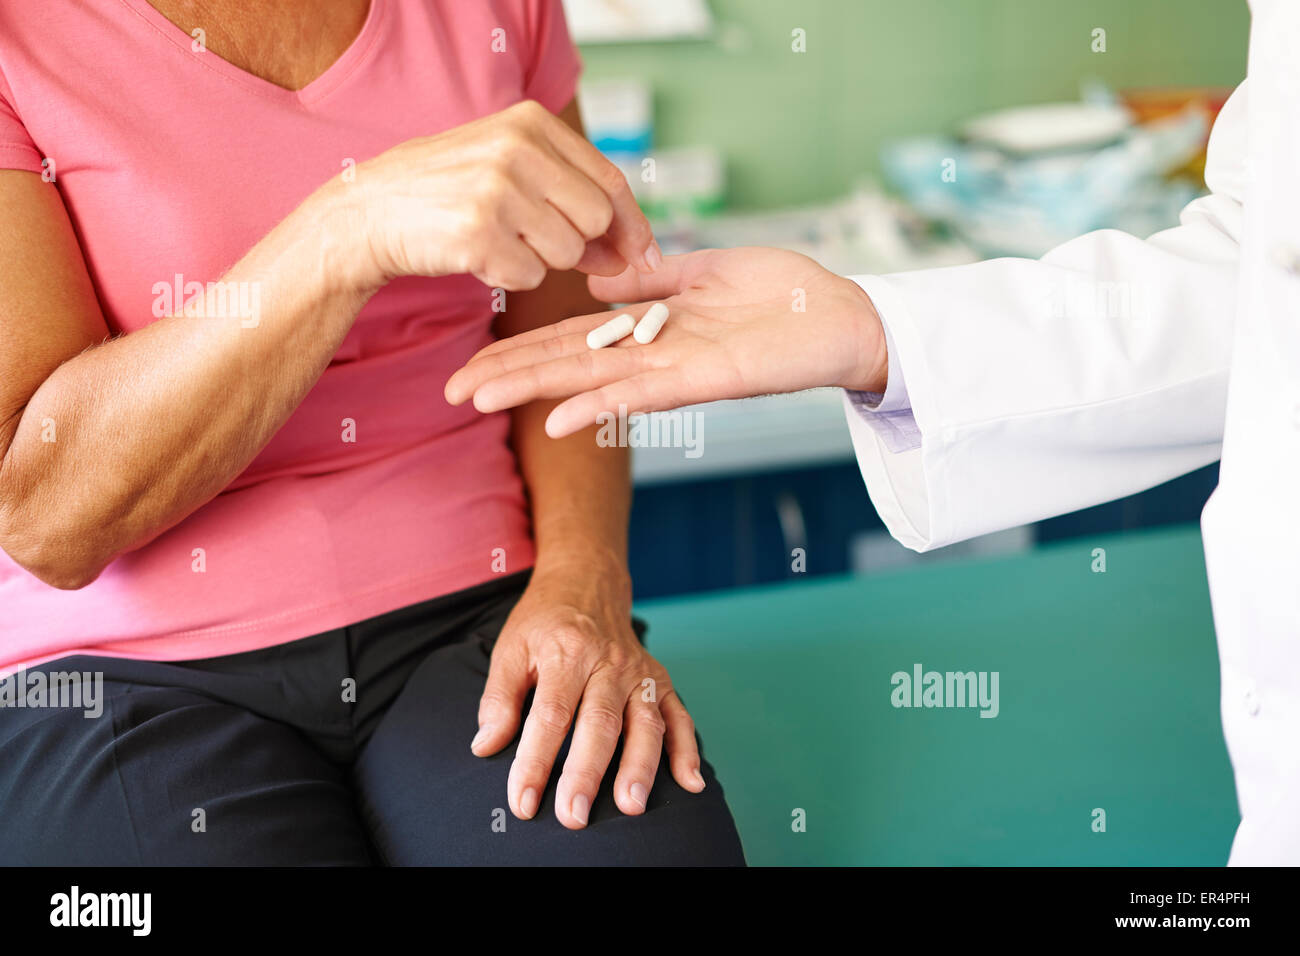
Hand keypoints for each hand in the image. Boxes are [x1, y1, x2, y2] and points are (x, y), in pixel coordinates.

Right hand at [327, 99, 659, 292]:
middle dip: (580, 245)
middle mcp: (516, 149)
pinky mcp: (477, 233)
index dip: (634, 225)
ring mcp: (496, 190)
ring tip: (498, 240)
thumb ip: (572, 199)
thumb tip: (632, 253)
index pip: (610, 180)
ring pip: (566, 253)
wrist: (367, 213)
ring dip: (540, 262)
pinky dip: (509, 278)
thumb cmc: (448, 194)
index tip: (644, 257)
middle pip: (596, 219)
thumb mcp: (509, 171)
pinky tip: (477, 256)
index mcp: (531, 123)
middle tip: (538, 242)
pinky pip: (528, 278)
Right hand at [444, 247, 887, 436]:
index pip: (572, 338)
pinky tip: (557, 419)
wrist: (844, 317)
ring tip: (480, 400)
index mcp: (650, 326)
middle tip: (450, 392)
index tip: (473, 360)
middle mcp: (652, 354)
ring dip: (535, 392)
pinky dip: (599, 405)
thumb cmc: (785, 293)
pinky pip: (642, 393)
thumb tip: (599, 283)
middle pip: (566, 364)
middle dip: (508, 376)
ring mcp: (674, 369)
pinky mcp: (704, 379)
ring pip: (590, 380)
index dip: (521, 349)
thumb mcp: (708, 269)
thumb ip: (653, 278)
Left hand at [472, 556, 704, 828]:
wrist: (587, 581)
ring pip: (644, 723)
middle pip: (599, 724)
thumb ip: (499, 699)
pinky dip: (688, 750)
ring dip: (640, 767)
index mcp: (566, 654)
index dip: (535, 762)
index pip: (550, 716)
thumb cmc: (545, 622)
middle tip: (573, 815)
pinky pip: (679, 716)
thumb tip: (485, 746)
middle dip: (587, 773)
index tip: (522, 801)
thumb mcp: (510, 648)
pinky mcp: (659, 681)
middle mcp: (608, 663)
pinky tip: (691, 783)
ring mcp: (639, 673)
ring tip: (632, 806)